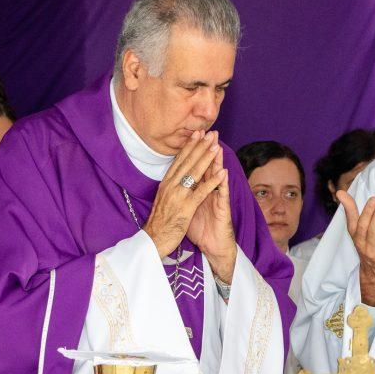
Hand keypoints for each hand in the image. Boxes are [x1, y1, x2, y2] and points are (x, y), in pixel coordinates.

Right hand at [143, 131, 225, 258]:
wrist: (152, 241)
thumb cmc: (158, 223)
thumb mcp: (162, 200)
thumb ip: (169, 188)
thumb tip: (174, 177)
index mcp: (165, 184)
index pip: (178, 161)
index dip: (189, 146)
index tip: (197, 134)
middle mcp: (170, 186)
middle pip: (187, 162)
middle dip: (199, 146)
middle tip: (210, 133)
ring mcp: (178, 196)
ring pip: (194, 173)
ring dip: (207, 158)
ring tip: (216, 146)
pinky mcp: (186, 207)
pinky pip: (201, 191)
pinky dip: (213, 181)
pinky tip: (222, 173)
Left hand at [187, 138, 235, 281]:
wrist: (213, 247)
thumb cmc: (200, 229)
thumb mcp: (188, 209)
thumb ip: (184, 195)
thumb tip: (174, 184)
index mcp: (199, 190)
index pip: (196, 168)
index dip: (194, 153)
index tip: (192, 137)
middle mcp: (210, 192)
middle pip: (208, 167)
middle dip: (207, 150)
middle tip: (208, 133)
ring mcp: (217, 199)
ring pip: (217, 177)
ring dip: (217, 162)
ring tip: (217, 146)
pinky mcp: (223, 210)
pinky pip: (222, 195)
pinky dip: (222, 184)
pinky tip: (223, 172)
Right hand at [338, 191, 374, 306]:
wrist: (374, 275)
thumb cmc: (365, 246)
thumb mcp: (355, 232)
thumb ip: (351, 212)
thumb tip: (340, 193)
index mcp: (359, 240)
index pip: (361, 226)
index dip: (367, 212)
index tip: (374, 199)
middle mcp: (369, 249)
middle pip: (373, 231)